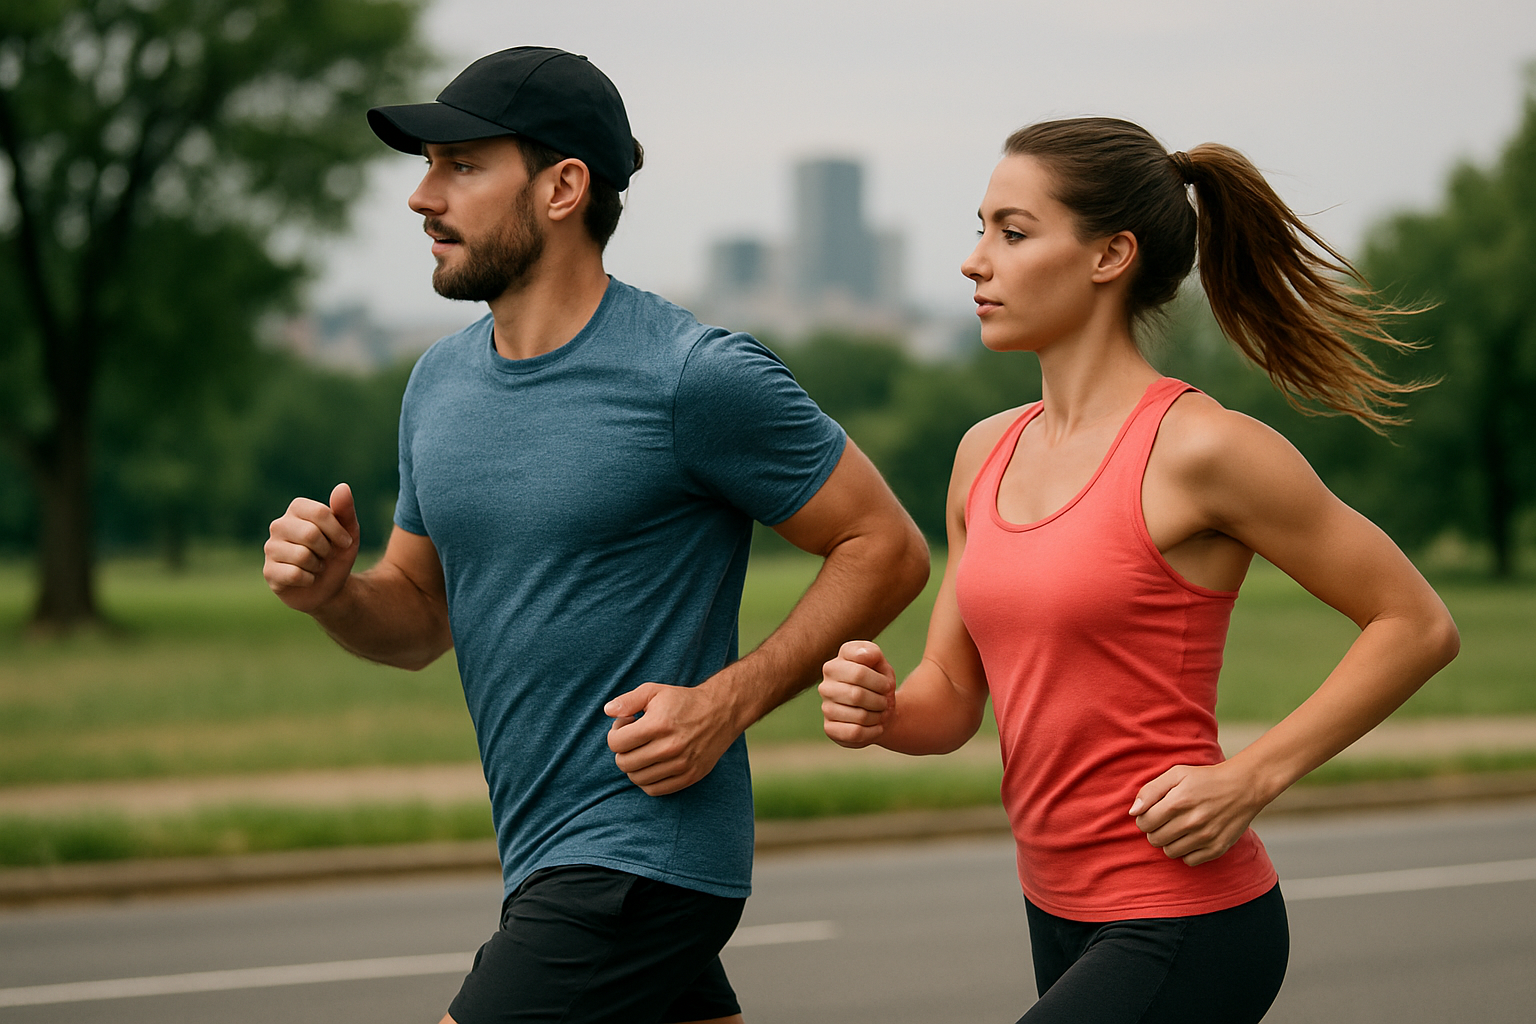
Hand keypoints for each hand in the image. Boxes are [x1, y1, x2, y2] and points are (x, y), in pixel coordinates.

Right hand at [263, 482, 360, 613]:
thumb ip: (345, 510)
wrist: (331, 586)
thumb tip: (343, 487)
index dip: (338, 531)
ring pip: (302, 555)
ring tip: (316, 566)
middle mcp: (279, 525)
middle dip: (327, 549)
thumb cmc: (337, 554)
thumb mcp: (349, 532)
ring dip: (318, 566)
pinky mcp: (269, 571)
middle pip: (310, 534)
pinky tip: (307, 578)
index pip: (319, 513)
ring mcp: (270, 548)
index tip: (345, 542)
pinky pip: (294, 574)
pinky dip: (309, 579)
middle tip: (326, 555)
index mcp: (297, 509)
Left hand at [604, 683, 740, 795]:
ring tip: (644, 750)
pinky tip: (653, 764)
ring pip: (637, 778)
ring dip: (634, 766)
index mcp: (659, 724)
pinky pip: (655, 790)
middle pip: (624, 763)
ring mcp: (681, 765)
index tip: (626, 725)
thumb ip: (627, 701)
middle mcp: (670, 747)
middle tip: (634, 738)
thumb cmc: (683, 701)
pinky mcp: (689, 777)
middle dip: (622, 751)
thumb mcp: (654, 691)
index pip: (616, 743)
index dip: (615, 734)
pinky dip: (647, 780)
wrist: (721, 712)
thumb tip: (607, 711)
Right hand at [818, 640, 895, 747]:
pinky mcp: (830, 728)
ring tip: (880, 713)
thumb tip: (864, 655)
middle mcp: (825, 686)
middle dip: (879, 700)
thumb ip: (872, 653)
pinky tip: (876, 727)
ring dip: (878, 716)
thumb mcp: (880, 664)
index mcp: (835, 665)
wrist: (879, 710)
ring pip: (858, 716)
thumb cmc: (878, 683)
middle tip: (885, 701)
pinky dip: (873, 731)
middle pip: (857, 695)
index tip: (886, 684)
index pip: (859, 673)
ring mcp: (826, 708)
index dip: (880, 682)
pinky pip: (855, 733)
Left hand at [1130, 761, 1267, 866]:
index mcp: (1178, 802)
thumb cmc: (1205, 779)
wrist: (1243, 787)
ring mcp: (1206, 837)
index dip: (1144, 819)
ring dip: (1169, 842)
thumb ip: (1150, 791)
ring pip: (1170, 852)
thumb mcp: (1176, 774)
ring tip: (1178, 829)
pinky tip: (1191, 838)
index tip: (1152, 813)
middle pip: (1155, 839)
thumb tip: (1133, 812)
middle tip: (1165, 821)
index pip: (1144, 822)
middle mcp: (1192, 822)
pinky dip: (1187, 852)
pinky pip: (1189, 861)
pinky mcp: (1217, 848)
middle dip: (1155, 831)